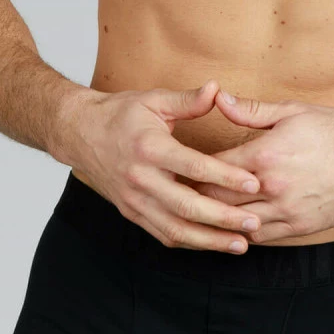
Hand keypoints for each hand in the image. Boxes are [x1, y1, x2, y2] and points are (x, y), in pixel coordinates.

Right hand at [61, 79, 265, 252]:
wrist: (79, 133)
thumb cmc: (120, 114)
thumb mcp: (153, 100)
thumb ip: (187, 100)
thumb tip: (217, 89)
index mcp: (149, 147)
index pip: (193, 167)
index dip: (225, 177)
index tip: (254, 183)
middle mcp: (140, 178)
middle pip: (186, 205)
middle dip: (223, 218)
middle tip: (254, 224)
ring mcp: (134, 199)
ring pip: (175, 228)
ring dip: (209, 240)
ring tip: (240, 244)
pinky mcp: (131, 212)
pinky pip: (162, 234)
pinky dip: (190, 242)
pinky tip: (213, 244)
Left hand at [187, 90, 333, 243]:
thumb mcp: (292, 112)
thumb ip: (251, 110)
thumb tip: (219, 98)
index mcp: (265, 156)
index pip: (211, 169)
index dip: (190, 169)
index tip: (176, 168)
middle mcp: (272, 188)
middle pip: (217, 202)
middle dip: (197, 197)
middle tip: (177, 194)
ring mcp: (287, 212)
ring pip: (236, 224)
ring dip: (217, 220)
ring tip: (197, 214)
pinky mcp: (300, 228)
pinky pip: (261, 237)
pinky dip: (243, 232)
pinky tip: (232, 226)